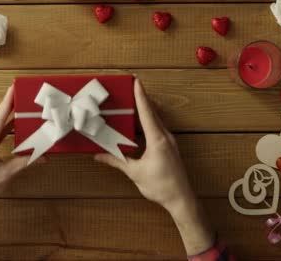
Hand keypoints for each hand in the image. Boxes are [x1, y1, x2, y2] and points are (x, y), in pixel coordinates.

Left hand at [0, 85, 44, 243]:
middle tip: (23, 94)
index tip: (14, 87)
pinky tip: (13, 126)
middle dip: (10, 106)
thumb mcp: (6, 174)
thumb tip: (44, 156)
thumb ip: (25, 162)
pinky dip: (3, 129)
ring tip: (21, 108)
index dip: (7, 102)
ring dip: (7, 118)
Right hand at [94, 78, 213, 254]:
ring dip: (145, 110)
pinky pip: (158, 129)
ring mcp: (169, 141)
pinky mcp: (169, 147)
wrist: (181, 199)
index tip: (136, 81)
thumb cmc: (161, 186)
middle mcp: (165, 136)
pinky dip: (148, 122)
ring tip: (134, 101)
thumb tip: (99, 155)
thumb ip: (116, 161)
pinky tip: (141, 124)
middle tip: (132, 86)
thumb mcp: (135, 172)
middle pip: (152, 112)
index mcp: (157, 139)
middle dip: (142, 98)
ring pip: (156, 120)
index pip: (147, 112)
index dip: (140, 96)